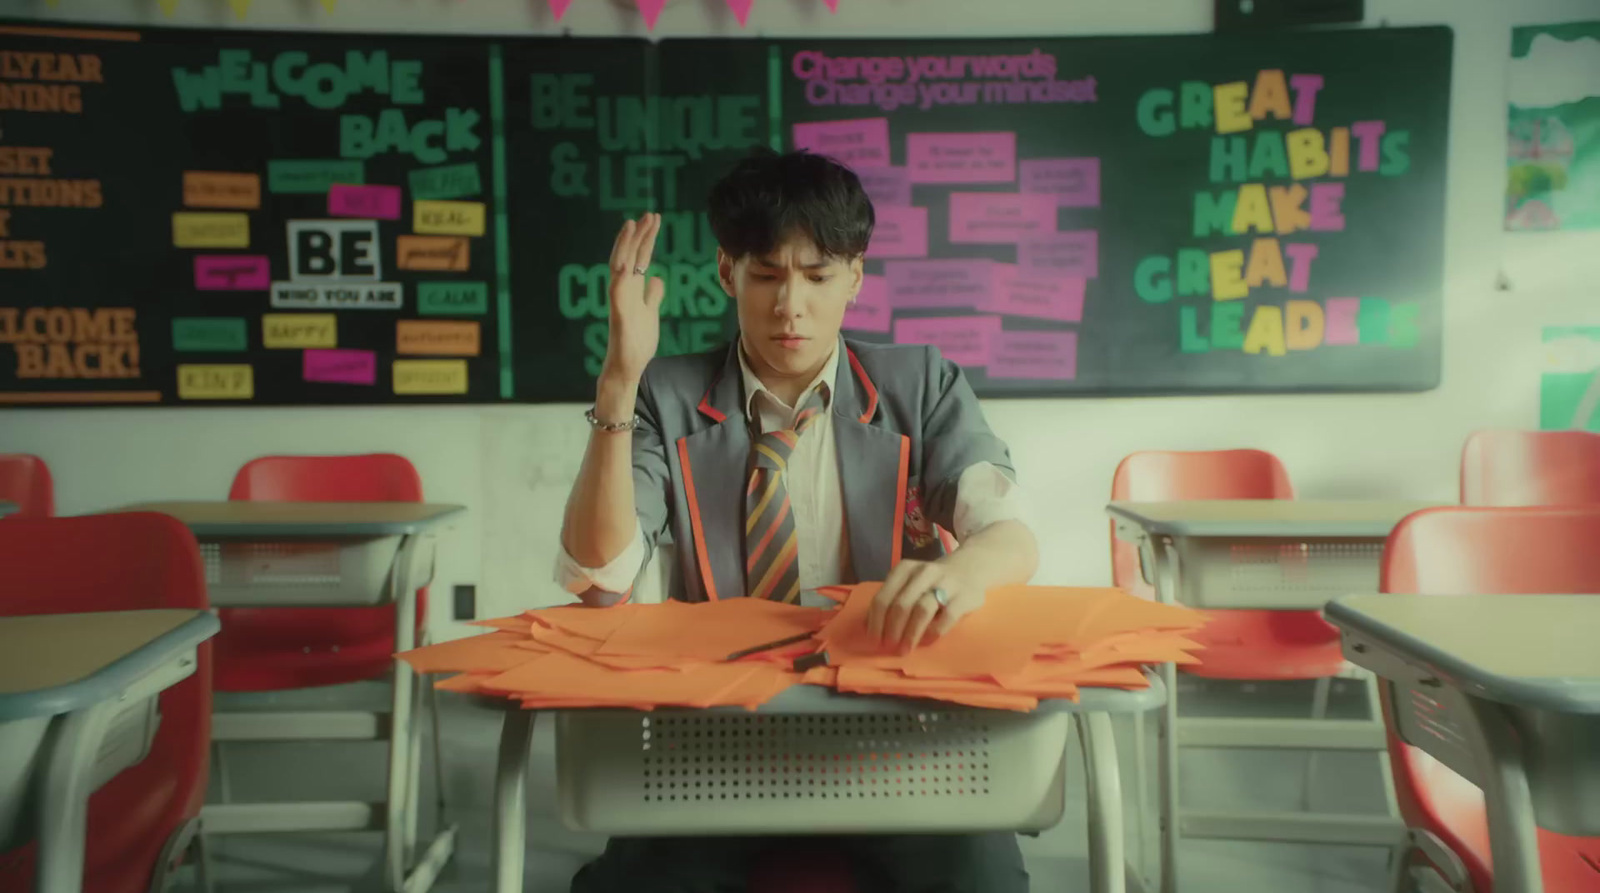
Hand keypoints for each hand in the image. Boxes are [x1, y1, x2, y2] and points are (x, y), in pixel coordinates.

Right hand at [602, 213, 664, 383]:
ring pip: (620, 265)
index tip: (654, 221)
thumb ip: (652, 295)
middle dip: (640, 235)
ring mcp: (619, 299)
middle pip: (631, 256)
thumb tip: (657, 278)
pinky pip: (617, 288)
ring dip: (627, 245)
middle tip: (650, 214)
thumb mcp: (651, 313)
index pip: (640, 258)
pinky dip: (620, 271)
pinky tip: (626, 257)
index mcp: (632, 289)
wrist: (628, 366)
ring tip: (635, 224)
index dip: (647, 239)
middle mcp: (623, 289)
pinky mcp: (618, 311)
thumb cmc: (637, 343)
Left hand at [866, 558, 983, 653]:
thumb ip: (892, 599)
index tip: (874, 640)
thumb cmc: (933, 581)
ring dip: (910, 634)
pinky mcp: (965, 596)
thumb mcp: (910, 582)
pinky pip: (946, 618)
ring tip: (905, 649)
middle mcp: (924, 572)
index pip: (883, 598)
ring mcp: (946, 582)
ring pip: (922, 610)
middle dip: (892, 630)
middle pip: (901, 605)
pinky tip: (926, 641)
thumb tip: (867, 626)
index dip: (876, 622)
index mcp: (905, 569)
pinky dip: (933, 632)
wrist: (972, 567)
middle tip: (889, 647)